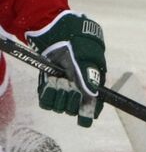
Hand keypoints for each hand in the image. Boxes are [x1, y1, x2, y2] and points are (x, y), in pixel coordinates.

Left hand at [28, 12, 106, 126]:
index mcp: (92, 81)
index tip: (85, 121)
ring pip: (59, 105)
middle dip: (69, 99)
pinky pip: (46, 100)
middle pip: (74, 107)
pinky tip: (47, 84)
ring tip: (56, 80)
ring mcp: (63, 87)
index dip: (89, 112)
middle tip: (66, 85)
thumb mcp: (84, 57)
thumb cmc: (75, 42)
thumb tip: (93, 96)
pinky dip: (45, 94)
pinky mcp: (48, 86)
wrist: (54, 31)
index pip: (93, 104)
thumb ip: (87, 78)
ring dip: (57, 95)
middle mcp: (78, 87)